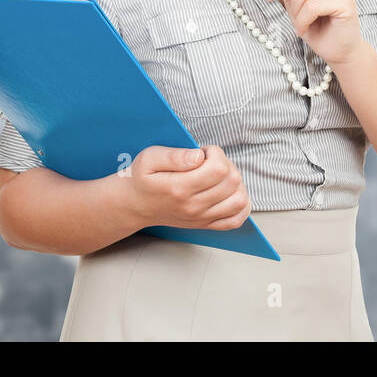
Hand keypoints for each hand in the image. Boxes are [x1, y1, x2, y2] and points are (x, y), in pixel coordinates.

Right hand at [123, 145, 251, 230]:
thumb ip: (173, 156)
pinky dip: (241, 205)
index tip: (203, 152)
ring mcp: (201, 218)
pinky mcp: (206, 224)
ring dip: (236, 182)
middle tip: (210, 162)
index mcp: (179, 188)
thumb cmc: (143, 179)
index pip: (218, 168)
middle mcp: (193, 206)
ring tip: (220, 175)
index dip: (215, 153)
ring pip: (239, 200)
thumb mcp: (148, 159)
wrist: (136, 205)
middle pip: (232, 181)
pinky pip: (236, 220)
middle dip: (226, 163)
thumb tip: (198, 156)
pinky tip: (230, 192)